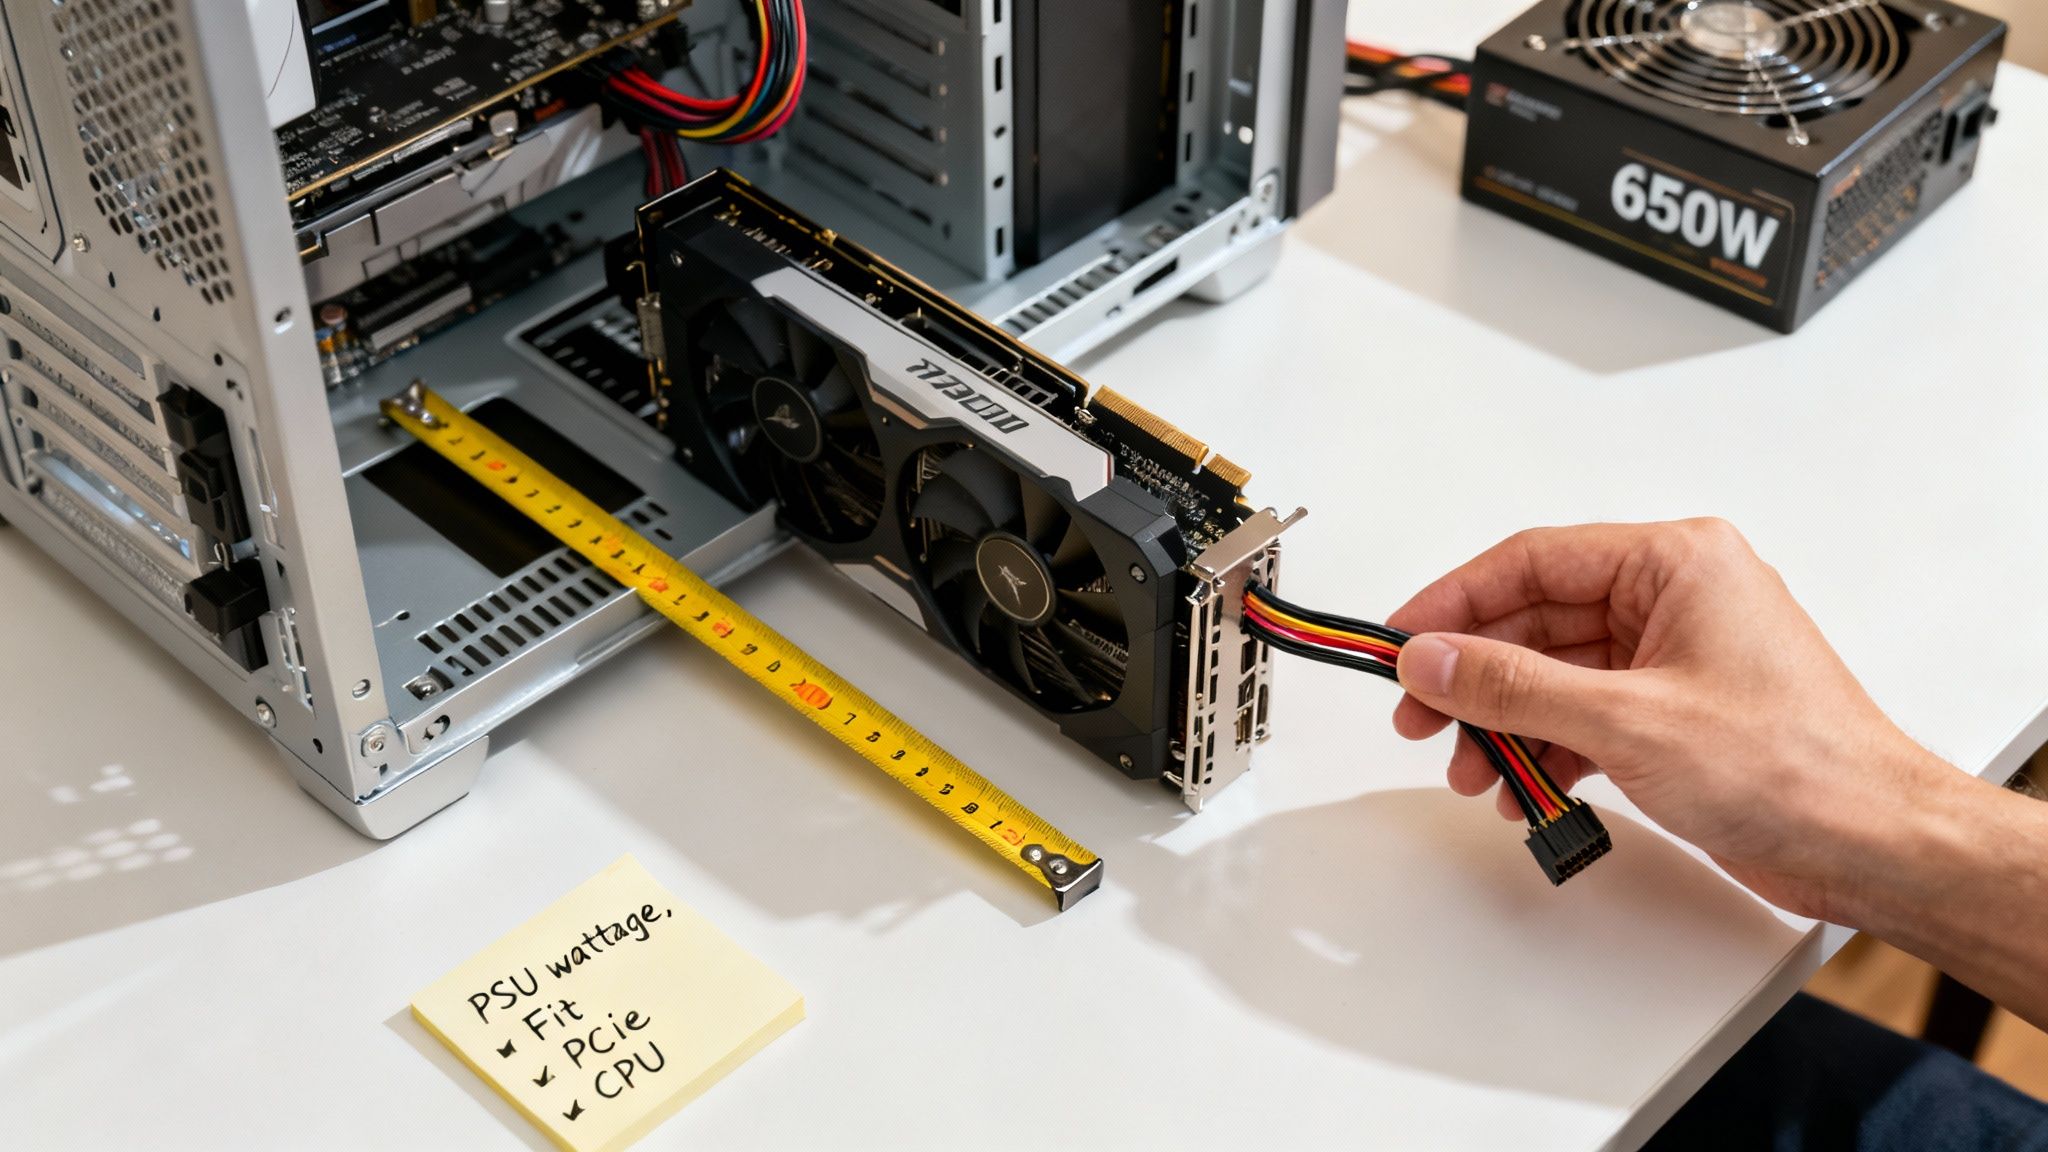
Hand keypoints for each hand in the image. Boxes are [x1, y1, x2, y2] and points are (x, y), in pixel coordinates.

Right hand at [1386, 518, 1952, 920]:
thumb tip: (1430, 659)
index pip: (1531, 561)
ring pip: (1553, 674)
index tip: (1399, 643)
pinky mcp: (1675, 713)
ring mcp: (1675, 658)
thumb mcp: (1625, 721)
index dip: (1454, 602)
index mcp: (1677, 562)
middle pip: (1536, 620)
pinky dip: (1545, 750)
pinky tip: (1524, 789)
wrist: (1873, 845)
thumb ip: (1512, 685)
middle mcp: (1675, 598)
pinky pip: (1583, 714)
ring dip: (1505, 724)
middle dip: (1473, 677)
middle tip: (1420, 721)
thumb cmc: (1794, 767)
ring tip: (1475, 773)